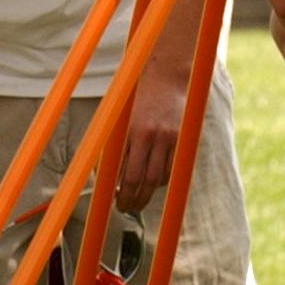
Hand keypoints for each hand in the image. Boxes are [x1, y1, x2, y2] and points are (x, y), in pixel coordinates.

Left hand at [117, 68, 186, 212]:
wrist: (167, 76)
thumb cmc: (138, 96)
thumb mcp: (121, 116)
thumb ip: (114, 143)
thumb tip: (104, 173)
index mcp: (129, 129)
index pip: (120, 169)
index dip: (116, 189)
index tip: (112, 199)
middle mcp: (148, 135)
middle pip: (138, 179)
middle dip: (130, 199)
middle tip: (124, 208)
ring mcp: (167, 138)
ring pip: (156, 178)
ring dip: (146, 195)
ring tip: (137, 202)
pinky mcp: (180, 139)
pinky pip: (170, 169)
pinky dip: (161, 181)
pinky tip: (153, 185)